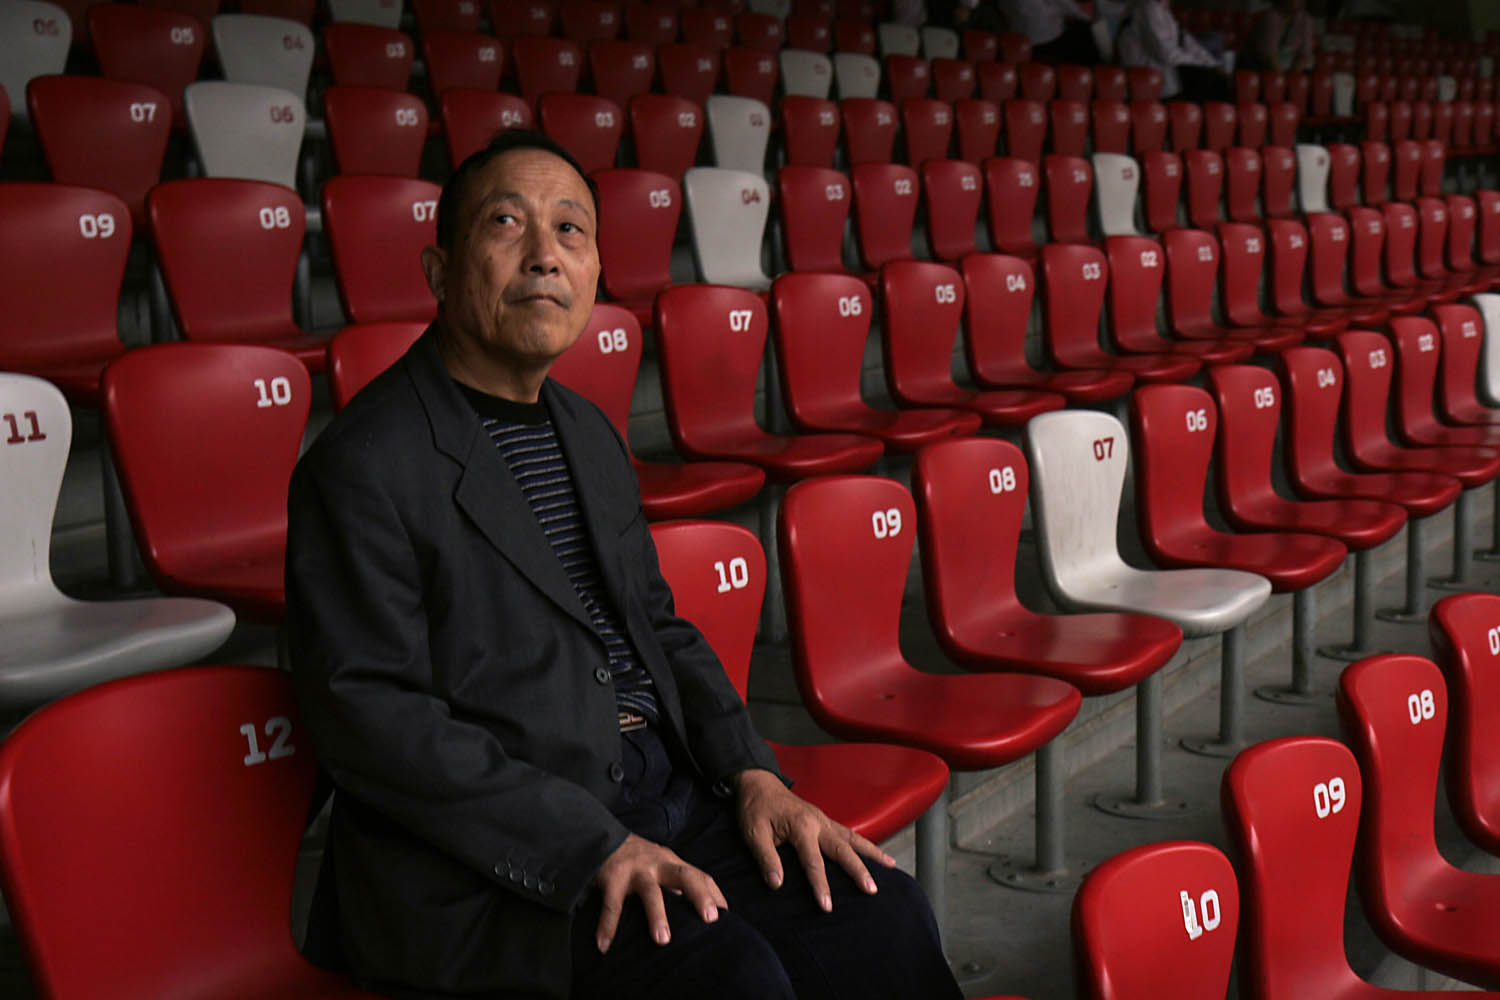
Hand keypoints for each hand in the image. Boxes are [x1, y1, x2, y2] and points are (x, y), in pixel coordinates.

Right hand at [592, 833, 727, 952]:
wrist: (601, 838)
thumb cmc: (637, 859)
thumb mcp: (661, 864)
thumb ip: (678, 883)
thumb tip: (702, 911)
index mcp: (672, 863)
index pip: (700, 876)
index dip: (715, 896)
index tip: (726, 918)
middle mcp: (658, 864)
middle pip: (685, 876)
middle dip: (699, 896)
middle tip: (710, 919)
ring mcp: (636, 870)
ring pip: (650, 891)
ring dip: (657, 915)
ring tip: (663, 940)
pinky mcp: (612, 878)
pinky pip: (612, 905)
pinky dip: (607, 926)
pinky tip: (604, 945)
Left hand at [733, 768, 896, 912]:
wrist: (758, 783)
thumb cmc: (755, 807)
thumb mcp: (753, 832)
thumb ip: (766, 857)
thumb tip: (777, 884)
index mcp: (801, 826)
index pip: (813, 862)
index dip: (820, 886)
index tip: (827, 906)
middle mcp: (818, 822)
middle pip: (843, 849)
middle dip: (859, 870)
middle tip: (872, 890)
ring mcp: (824, 820)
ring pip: (853, 838)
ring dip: (872, 853)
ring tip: (891, 866)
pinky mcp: (825, 820)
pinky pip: (849, 833)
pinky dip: (865, 844)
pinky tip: (875, 854)